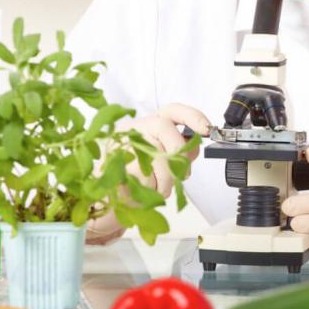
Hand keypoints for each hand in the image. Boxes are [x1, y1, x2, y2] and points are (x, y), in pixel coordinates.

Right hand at [86, 103, 210, 244]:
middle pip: (171, 135)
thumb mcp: (160, 160)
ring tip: (157, 187)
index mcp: (146, 126)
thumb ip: (178, 150)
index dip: (193, 117)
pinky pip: (148, 178)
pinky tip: (143, 190)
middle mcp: (134, 130)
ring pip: (163, 160)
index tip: (207, 129)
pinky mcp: (117, 166)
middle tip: (180, 174)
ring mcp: (123, 145)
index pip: (173, 111)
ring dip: (167, 182)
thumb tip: (195, 146)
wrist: (101, 198)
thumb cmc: (133, 178)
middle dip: (181, 159)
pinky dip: (152, 189)